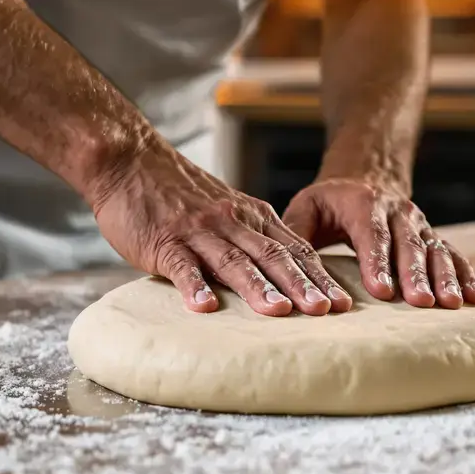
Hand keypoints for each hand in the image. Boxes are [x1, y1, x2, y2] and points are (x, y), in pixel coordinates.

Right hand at [89, 139, 353, 316]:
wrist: (130, 162)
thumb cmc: (177, 193)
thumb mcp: (226, 208)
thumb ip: (251, 236)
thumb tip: (284, 274)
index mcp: (250, 216)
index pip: (295, 248)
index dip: (320, 276)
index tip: (344, 303)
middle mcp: (231, 222)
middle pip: (273, 255)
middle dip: (302, 284)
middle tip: (327, 311)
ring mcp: (198, 231)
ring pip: (234, 260)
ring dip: (259, 287)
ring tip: (280, 311)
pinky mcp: (164, 241)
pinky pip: (182, 265)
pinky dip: (194, 285)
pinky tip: (205, 306)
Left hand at [282, 176, 474, 308]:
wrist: (367, 176)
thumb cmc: (331, 201)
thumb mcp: (308, 206)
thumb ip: (297, 233)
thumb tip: (282, 265)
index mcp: (363, 204)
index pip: (371, 236)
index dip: (377, 263)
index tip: (381, 290)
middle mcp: (397, 212)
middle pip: (408, 246)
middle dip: (416, 275)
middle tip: (421, 303)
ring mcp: (419, 224)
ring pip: (436, 250)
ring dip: (445, 277)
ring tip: (453, 303)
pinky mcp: (432, 237)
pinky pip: (453, 255)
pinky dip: (466, 274)